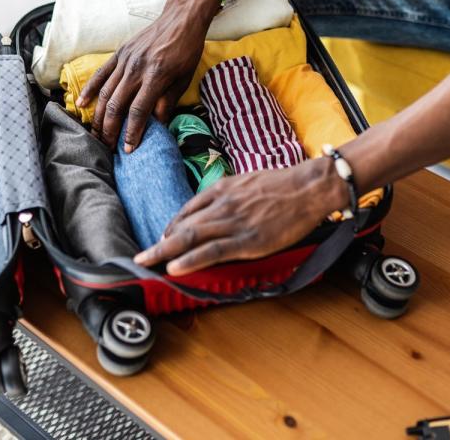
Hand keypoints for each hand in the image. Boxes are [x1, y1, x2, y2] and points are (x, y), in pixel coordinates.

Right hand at [76, 0, 218, 151]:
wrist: (181, 19)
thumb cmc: (187, 50)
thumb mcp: (184, 79)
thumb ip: (168, 102)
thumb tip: (157, 126)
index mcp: (156, 76)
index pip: (139, 110)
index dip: (132, 132)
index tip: (128, 149)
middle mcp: (137, 68)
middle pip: (117, 105)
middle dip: (111, 130)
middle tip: (108, 148)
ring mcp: (125, 60)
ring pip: (106, 92)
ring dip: (99, 116)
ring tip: (97, 134)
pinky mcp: (119, 53)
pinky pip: (100, 74)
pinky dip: (90, 90)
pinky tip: (81, 105)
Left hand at [134, 158, 347, 275]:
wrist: (309, 188)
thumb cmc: (284, 185)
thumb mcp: (248, 182)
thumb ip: (229, 195)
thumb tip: (216, 209)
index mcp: (222, 189)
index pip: (187, 211)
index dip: (171, 228)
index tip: (162, 240)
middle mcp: (222, 205)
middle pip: (183, 226)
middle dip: (159, 243)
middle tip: (140, 257)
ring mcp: (233, 223)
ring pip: (191, 238)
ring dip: (165, 253)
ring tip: (147, 264)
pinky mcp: (248, 239)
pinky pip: (213, 250)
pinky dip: (191, 259)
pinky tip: (175, 267)